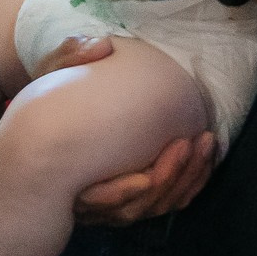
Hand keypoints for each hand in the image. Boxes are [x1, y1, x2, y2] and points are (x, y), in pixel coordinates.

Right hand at [39, 35, 220, 223]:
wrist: (52, 117)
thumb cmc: (51, 97)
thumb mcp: (51, 74)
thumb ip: (70, 58)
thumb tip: (101, 45)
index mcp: (63, 174)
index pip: (92, 200)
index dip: (120, 194)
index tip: (144, 175)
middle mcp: (87, 197)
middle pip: (132, 210)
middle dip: (166, 181)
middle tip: (189, 143)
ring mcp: (112, 202)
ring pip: (154, 207)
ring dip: (185, 180)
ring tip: (205, 143)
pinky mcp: (136, 194)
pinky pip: (166, 200)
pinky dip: (189, 184)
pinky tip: (205, 156)